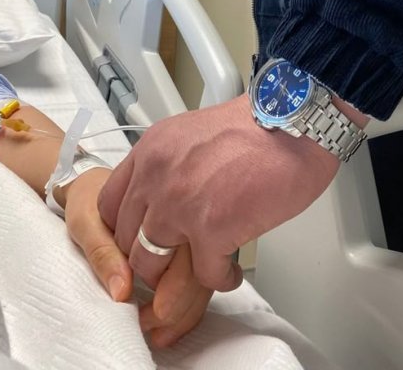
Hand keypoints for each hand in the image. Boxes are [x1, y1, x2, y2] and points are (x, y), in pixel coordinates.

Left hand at [65, 168, 210, 345]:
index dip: (169, 288)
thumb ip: (104, 253)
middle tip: (152, 326)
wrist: (91, 180)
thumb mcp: (85, 221)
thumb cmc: (88, 197)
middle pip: (195, 266)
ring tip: (161, 330)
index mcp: (158, 199)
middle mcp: (180, 211)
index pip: (178, 252)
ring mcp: (188, 226)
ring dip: (186, 309)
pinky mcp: (188, 240)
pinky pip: (198, 274)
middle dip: (179, 307)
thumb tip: (122, 291)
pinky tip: (172, 318)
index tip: (153, 312)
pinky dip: (189, 301)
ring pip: (202, 274)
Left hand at [97, 93, 343, 291]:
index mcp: (151, 151)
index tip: (139, 237)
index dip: (123, 227)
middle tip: (169, 263)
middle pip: (125, 239)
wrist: (293, 122)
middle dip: (147, 257)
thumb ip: (171, 163)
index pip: (108, 203)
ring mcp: (180, 206)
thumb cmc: (258, 124)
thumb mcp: (192, 133)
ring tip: (197, 269)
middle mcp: (157, 177)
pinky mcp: (212, 231)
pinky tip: (230, 271)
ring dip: (174, 277)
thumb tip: (168, 192)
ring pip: (151, 265)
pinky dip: (219, 279)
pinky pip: (203, 276)